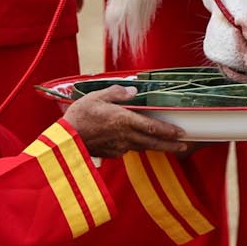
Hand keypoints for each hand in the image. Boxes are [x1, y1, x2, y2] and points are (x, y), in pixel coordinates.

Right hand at [64, 86, 188, 156]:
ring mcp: (118, 147)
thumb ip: (117, 93)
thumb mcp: (96, 97)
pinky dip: (132, 146)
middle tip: (184, 145)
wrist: (63, 140)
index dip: (168, 131)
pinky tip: (132, 142)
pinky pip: (126, 150)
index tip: (181, 133)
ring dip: (154, 146)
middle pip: (152, 142)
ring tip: (165, 145)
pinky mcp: (111, 154)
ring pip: (141, 146)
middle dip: (170, 145)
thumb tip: (134, 91)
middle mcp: (125, 136)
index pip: (152, 127)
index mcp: (124, 121)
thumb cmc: (78, 116)